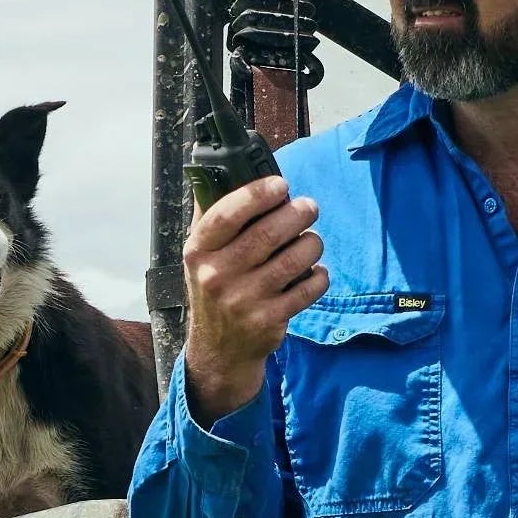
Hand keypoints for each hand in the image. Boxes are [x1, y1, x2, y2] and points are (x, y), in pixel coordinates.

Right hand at [179, 176, 325, 424]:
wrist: (220, 348)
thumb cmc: (216, 289)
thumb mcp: (201, 255)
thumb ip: (211, 215)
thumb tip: (221, 169)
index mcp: (198, 252)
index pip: (226, 214)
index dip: (257, 194)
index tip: (281, 185)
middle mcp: (217, 276)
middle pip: (268, 233)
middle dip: (298, 214)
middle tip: (309, 207)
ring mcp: (243, 301)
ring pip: (294, 259)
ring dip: (312, 243)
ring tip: (312, 240)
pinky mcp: (269, 320)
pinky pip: (308, 288)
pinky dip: (318, 275)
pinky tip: (314, 271)